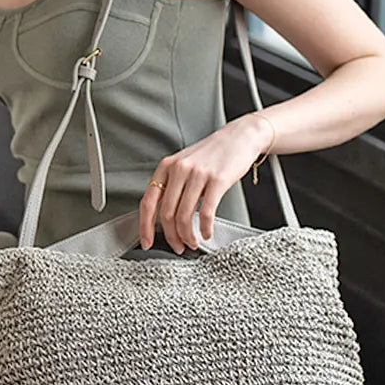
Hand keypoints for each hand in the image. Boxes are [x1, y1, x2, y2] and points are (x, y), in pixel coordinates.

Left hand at [140, 115, 269, 253]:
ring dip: (187, 236)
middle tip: (178, 247)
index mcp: (166, 167)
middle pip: (166, 213)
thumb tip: (163, 218)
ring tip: (193, 243)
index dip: (145, 226)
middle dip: (171, 236)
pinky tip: (207, 233)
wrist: (239, 138)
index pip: (148, 202)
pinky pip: (207, 212)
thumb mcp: (184, 165)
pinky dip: (205, 228)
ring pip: (184, 215)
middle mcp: (178, 169)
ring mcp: (197, 174)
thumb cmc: (211, 155)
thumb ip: (172, 186)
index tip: (147, 242)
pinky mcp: (217, 180)